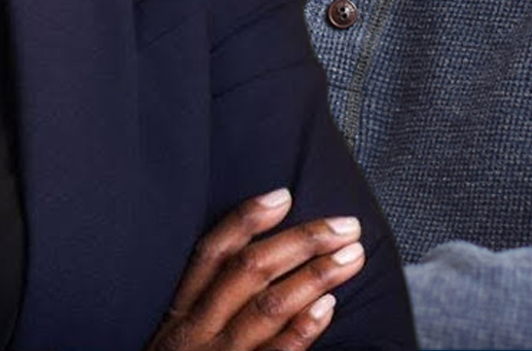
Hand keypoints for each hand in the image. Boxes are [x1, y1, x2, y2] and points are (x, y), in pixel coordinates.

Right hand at [146, 188, 366, 350]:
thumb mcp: (180, 341)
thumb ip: (209, 305)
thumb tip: (266, 263)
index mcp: (181, 313)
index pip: (211, 253)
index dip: (247, 220)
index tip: (284, 196)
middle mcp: (197, 332)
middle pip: (249, 271)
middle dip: (301, 241)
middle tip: (345, 225)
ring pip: (267, 306)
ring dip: (315, 276)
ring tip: (351, 257)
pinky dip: (302, 329)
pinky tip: (328, 307)